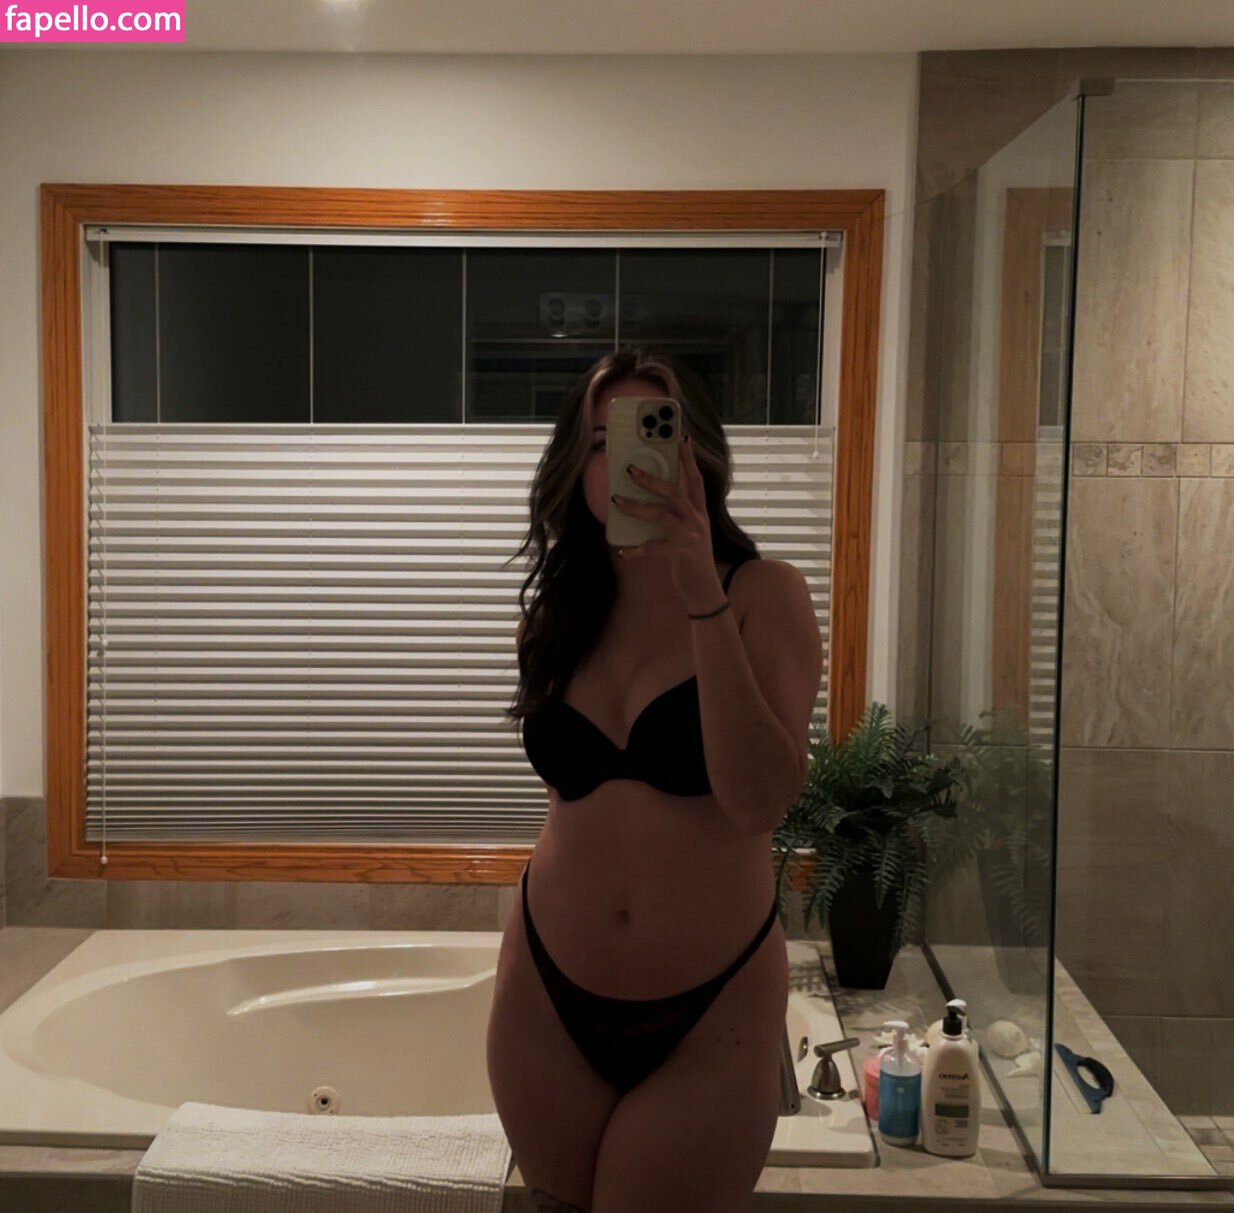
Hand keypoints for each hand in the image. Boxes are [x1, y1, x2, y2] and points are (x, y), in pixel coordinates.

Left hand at [611, 436, 723, 614]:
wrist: (705, 592)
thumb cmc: (691, 559)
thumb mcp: (688, 532)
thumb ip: (676, 514)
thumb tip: (649, 497)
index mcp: (699, 512)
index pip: (696, 479)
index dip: (689, 458)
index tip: (682, 437)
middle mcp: (697, 520)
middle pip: (675, 492)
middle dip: (652, 479)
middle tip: (629, 469)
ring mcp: (690, 537)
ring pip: (662, 514)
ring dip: (637, 506)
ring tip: (616, 501)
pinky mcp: (681, 554)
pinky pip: (654, 548)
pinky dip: (637, 550)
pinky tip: (623, 551)